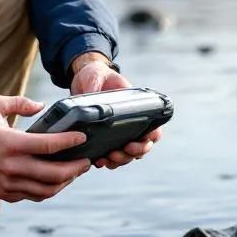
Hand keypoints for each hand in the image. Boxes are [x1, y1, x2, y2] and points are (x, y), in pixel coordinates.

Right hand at [0, 95, 92, 202]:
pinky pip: (33, 196)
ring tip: (74, 173)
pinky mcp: (3, 193)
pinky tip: (55, 181)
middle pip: (54, 174)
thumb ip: (21, 103)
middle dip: (75, 168)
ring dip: (64, 182)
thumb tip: (42, 106)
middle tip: (87, 161)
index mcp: (11, 143)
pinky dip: (48, 190)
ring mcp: (7, 183)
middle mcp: (11, 166)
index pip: (49, 145)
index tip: (83, 137)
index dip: (71, 142)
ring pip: (46, 190)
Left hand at [68, 53, 161, 169]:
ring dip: (121, 160)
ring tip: (107, 159)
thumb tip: (91, 98)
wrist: (83, 78)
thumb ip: (95, 87)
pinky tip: (99, 161)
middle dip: (134, 152)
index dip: (151, 137)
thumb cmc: (96, 74)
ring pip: (128, 155)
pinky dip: (108, 161)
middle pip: (142, 146)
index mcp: (136, 108)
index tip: (142, 139)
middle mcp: (130, 123)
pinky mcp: (104, 139)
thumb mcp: (96, 77)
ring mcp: (118, 133)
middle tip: (122, 150)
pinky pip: (112, 156)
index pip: (153, 127)